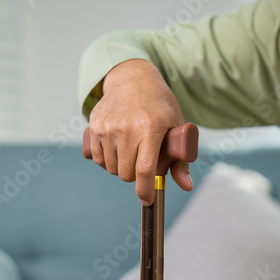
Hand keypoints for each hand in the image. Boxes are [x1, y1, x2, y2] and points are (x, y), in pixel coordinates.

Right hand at [88, 59, 192, 205]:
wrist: (132, 80)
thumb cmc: (158, 105)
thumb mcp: (176, 126)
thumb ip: (180, 159)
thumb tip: (185, 186)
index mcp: (151, 128)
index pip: (145, 169)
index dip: (145, 190)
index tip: (147, 199)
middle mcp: (127, 128)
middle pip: (126, 173)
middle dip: (135, 177)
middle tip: (142, 163)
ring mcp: (108, 128)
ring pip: (111, 168)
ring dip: (120, 168)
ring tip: (129, 153)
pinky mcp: (94, 128)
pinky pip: (98, 158)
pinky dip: (107, 161)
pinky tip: (115, 149)